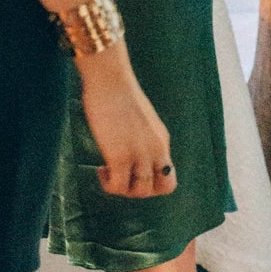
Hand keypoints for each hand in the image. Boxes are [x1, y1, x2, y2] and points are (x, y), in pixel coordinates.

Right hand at [78, 43, 176, 195]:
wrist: (110, 79)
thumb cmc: (119, 94)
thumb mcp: (140, 120)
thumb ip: (142, 138)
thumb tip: (129, 149)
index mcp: (162, 141)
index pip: (169, 178)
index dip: (152, 184)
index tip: (134, 174)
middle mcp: (157, 150)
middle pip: (160, 189)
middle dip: (139, 191)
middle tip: (121, 177)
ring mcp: (139, 154)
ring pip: (140, 192)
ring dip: (122, 189)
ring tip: (108, 172)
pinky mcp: (119, 155)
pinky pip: (118, 186)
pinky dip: (108, 185)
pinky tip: (101, 170)